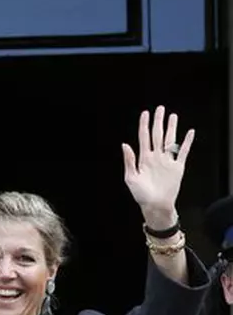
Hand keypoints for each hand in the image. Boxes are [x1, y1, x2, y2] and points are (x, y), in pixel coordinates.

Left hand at [122, 106, 193, 228]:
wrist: (155, 206)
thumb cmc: (141, 195)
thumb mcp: (131, 178)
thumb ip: (129, 161)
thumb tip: (125, 145)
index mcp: (144, 159)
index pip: (144, 137)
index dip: (144, 125)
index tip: (145, 113)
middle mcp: (156, 157)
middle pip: (158, 135)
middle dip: (158, 121)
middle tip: (160, 108)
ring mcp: (167, 161)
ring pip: (170, 140)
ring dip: (172, 128)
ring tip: (173, 116)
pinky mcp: (177, 167)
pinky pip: (183, 152)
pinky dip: (187, 142)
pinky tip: (190, 132)